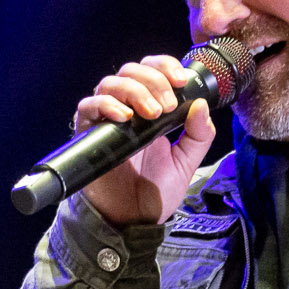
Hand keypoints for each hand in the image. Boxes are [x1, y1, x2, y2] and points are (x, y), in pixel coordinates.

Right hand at [74, 56, 217, 226]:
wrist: (133, 221)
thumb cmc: (155, 192)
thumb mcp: (186, 162)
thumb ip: (198, 135)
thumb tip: (201, 105)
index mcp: (150, 109)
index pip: (151, 70)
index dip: (164, 66)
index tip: (181, 80)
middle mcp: (126, 109)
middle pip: (131, 71)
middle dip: (153, 81)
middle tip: (167, 105)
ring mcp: (105, 120)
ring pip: (110, 83)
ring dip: (134, 91)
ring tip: (151, 114)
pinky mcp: (88, 134)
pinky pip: (88, 107)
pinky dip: (106, 105)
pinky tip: (124, 117)